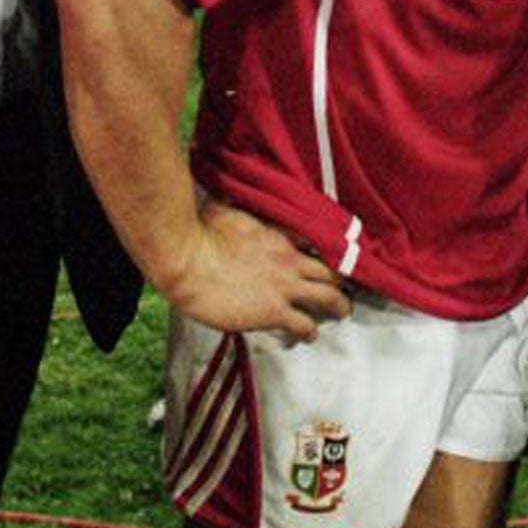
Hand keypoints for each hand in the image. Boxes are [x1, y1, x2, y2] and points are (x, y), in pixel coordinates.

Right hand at [162, 197, 350, 341]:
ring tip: (339, 312)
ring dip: (338, 306)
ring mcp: (284, 286)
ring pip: (330, 298)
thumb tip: (231, 192)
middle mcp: (288, 258)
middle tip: (343, 287)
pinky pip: (305, 325)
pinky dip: (310, 332)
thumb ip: (237, 205)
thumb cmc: (197, 234)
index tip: (332, 256)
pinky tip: (307, 334)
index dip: (329, 250)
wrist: (185, 261)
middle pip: (332, 271)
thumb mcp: (223, 208)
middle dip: (341, 280)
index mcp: (278, 233)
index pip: (319, 239)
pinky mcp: (273, 312)